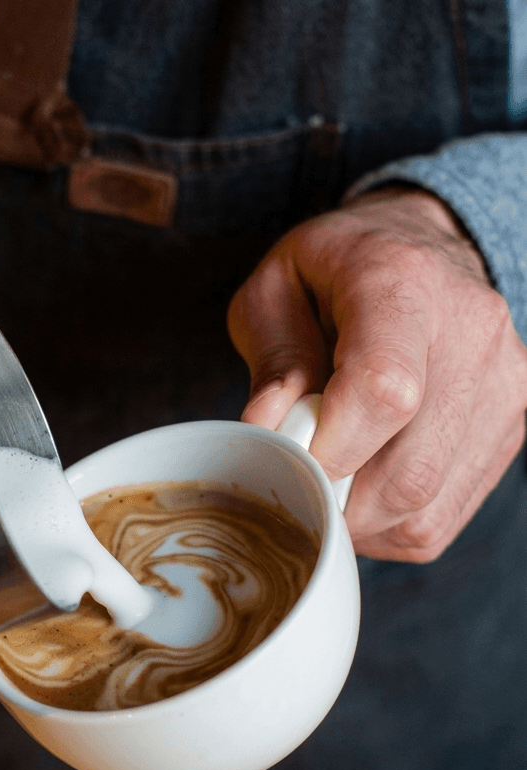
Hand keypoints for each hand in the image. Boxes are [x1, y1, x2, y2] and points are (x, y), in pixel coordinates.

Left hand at [227, 185, 526, 561]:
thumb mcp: (275, 291)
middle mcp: (469, 332)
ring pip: (427, 503)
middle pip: (409, 469)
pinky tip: (361, 492)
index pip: (384, 390)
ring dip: (360, 519)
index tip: (289, 459)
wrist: (420, 247)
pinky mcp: (509, 423)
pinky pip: (444, 513)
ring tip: (324, 482)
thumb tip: (267, 435)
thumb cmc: (333, 271)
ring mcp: (502, 383)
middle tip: (293, 480)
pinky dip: (390, 523)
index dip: (331, 449)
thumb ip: (272, 361)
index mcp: (401, 283)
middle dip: (335, 498)